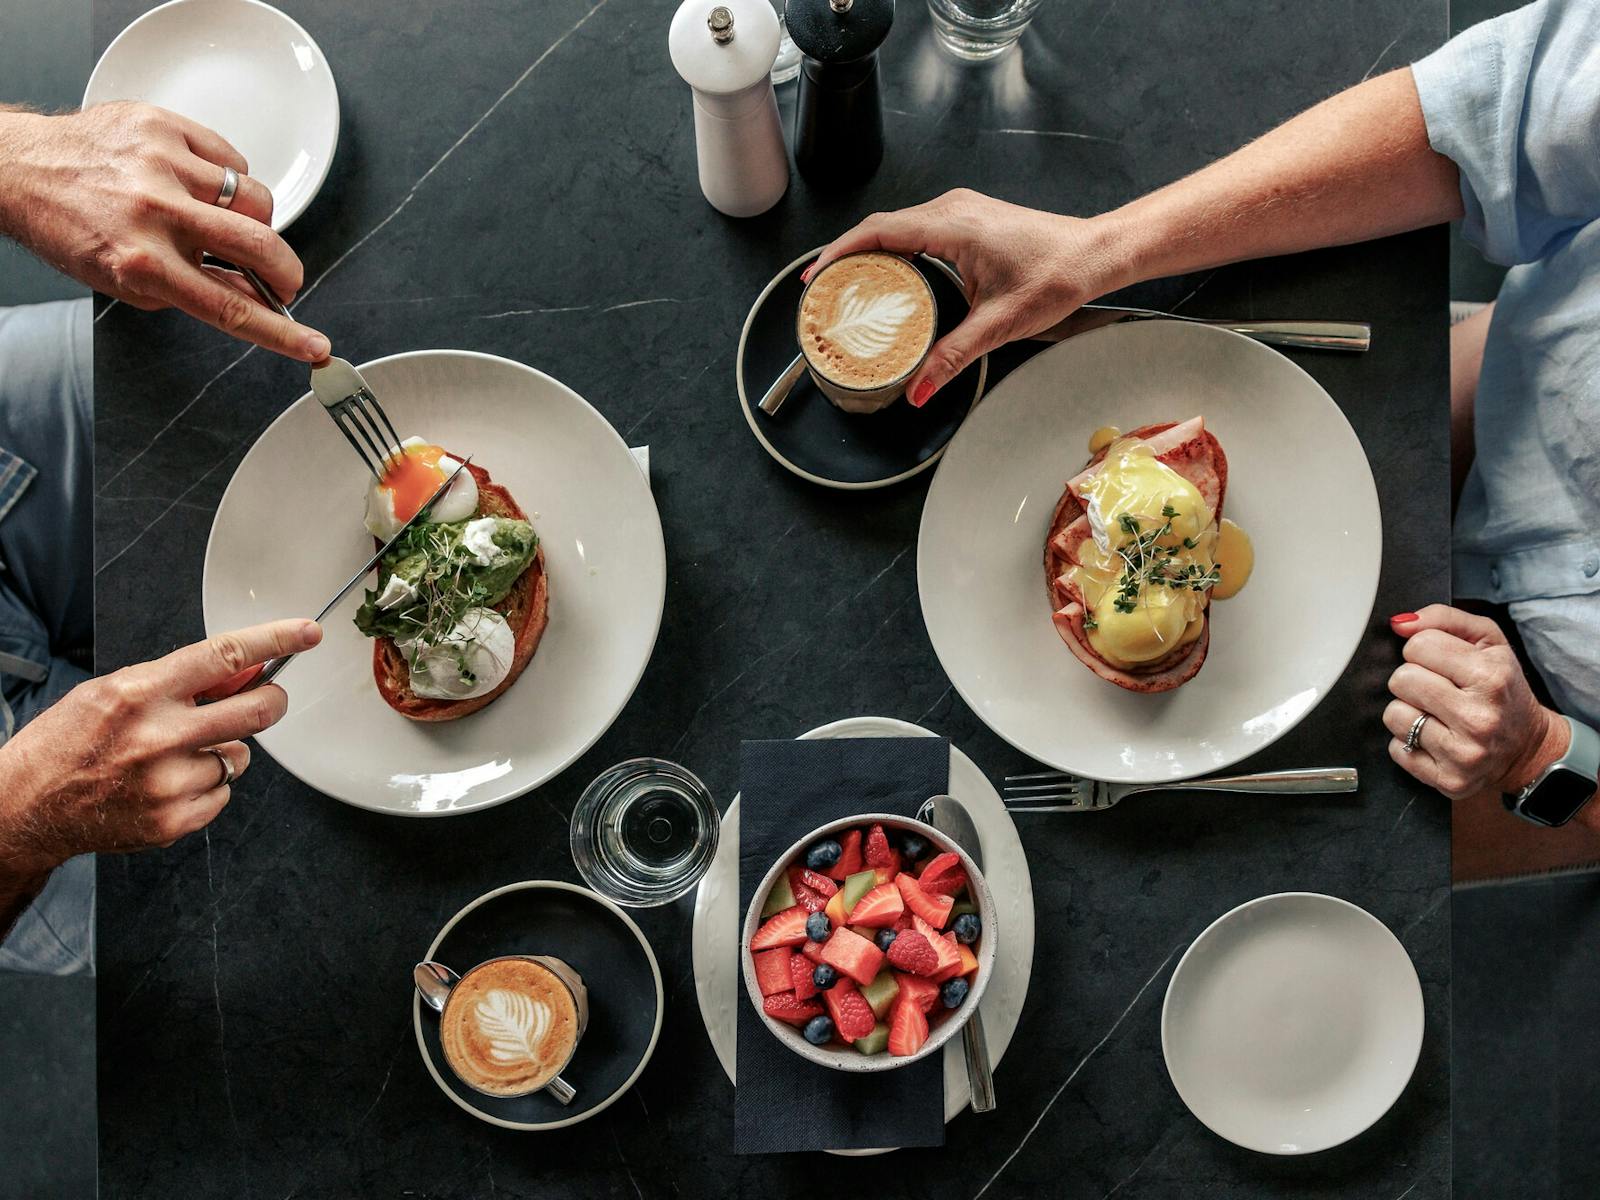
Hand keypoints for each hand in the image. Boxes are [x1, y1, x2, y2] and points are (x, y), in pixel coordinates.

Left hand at [0, 102, 328, 360]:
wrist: (22, 169)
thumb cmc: (73, 228)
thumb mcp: (130, 282)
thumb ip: (197, 291)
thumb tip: (257, 297)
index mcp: (141, 262)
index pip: (230, 308)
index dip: (281, 333)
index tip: (314, 346)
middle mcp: (153, 211)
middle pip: (259, 245)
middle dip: (286, 270)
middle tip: (283, 279)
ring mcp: (161, 164)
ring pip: (255, 197)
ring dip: (252, 218)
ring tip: (221, 219)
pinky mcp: (164, 127)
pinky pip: (231, 159)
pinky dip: (227, 178)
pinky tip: (201, 185)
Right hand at [0, 619, 321, 876]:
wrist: (27, 806)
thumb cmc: (69, 741)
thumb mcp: (113, 689)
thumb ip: (178, 680)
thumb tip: (244, 670)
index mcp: (141, 693)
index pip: (225, 656)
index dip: (275, 640)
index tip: (306, 633)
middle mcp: (158, 736)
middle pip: (258, 711)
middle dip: (273, 701)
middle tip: (267, 698)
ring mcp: (167, 782)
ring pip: (239, 757)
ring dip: (221, 752)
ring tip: (174, 756)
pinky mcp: (172, 820)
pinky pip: (222, 794)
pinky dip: (206, 787)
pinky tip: (168, 784)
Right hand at [806, 189, 1126, 405]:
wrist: (1096, 253)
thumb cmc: (1060, 273)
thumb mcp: (1000, 324)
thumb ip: (952, 357)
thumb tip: (919, 387)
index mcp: (954, 225)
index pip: (878, 231)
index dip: (839, 252)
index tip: (816, 275)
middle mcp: (953, 209)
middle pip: (880, 227)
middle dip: (846, 257)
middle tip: (823, 291)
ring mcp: (960, 211)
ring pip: (897, 227)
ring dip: (869, 253)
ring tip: (847, 286)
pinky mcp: (967, 220)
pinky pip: (915, 230)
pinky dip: (893, 251)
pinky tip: (887, 277)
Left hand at [1385, 605, 1567, 799]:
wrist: (1528, 747)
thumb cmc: (1503, 689)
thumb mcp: (1489, 642)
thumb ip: (1444, 620)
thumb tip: (1400, 624)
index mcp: (1491, 677)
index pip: (1418, 646)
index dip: (1423, 651)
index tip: (1441, 662)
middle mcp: (1479, 717)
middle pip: (1401, 679)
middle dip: (1413, 680)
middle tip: (1438, 689)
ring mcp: (1463, 753)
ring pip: (1393, 714)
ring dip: (1408, 711)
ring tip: (1436, 714)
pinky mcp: (1447, 779)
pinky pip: (1396, 749)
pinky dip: (1409, 742)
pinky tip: (1436, 739)